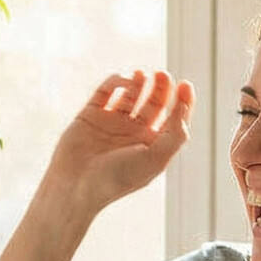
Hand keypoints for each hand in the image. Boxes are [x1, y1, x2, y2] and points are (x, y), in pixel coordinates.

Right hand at [44, 70, 194, 214]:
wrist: (75, 186)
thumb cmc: (116, 179)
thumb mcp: (155, 160)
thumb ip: (175, 135)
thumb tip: (183, 106)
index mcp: (151, 144)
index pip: (172, 116)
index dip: (182, 100)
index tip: (184, 85)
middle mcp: (132, 132)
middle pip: (153, 101)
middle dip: (160, 86)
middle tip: (162, 75)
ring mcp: (110, 122)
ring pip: (129, 94)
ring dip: (138, 82)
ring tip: (141, 76)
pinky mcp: (89, 116)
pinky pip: (104, 93)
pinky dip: (114, 82)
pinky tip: (122, 81)